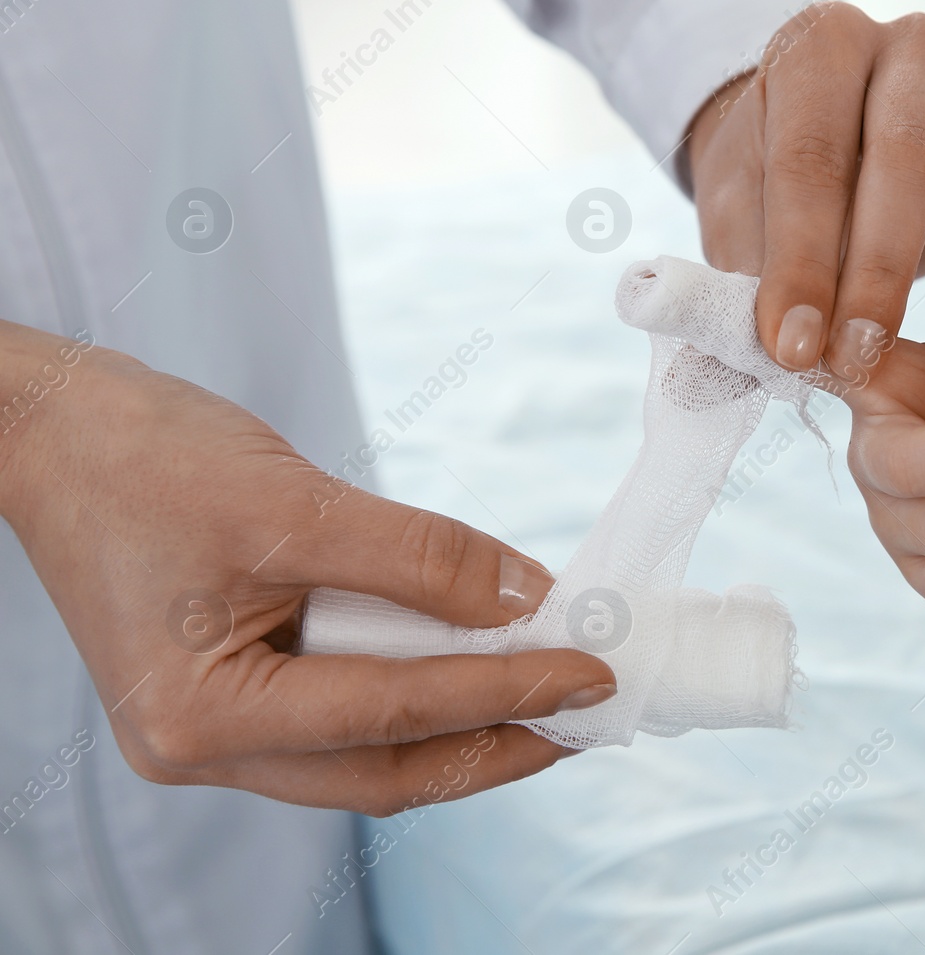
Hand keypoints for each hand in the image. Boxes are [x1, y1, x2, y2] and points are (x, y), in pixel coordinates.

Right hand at [0, 321, 614, 815]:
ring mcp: (213, 728)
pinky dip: (419, 694)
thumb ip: (417, 558)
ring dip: (465, 726)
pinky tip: (478, 668)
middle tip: (592, 714)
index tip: (594, 670)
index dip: (506, 690)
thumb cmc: (142, 458)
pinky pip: (346, 714)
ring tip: (553, 700)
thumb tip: (527, 597)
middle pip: (387, 770)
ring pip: (370, 755)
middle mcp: (202, 747)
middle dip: (498, 742)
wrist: (54, 430)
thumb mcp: (293, 504)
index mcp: (200, 716)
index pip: (393, 714)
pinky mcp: (232, 692)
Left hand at [687, 2, 924, 373]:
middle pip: (906, 142)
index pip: (807, 159)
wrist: (824, 160)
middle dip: (881, 262)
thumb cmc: (781, 201)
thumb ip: (750, 282)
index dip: (799, 263)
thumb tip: (763, 355)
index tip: (796, 350)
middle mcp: (903, 43)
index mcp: (815, 53)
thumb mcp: (742, 230)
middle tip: (862, 351)